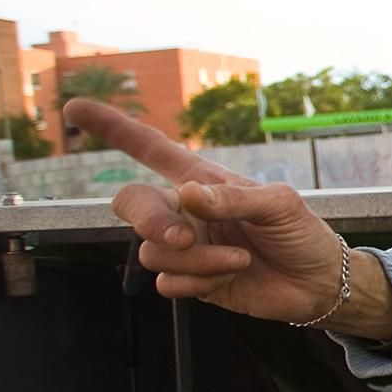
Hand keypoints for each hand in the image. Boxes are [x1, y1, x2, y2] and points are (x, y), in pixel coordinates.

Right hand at [66, 98, 358, 324]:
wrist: (317, 282)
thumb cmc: (300, 232)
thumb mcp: (279, 205)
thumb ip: (232, 199)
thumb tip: (186, 194)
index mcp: (202, 180)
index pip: (149, 149)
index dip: (113, 128)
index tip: (74, 108)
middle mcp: (185, 211)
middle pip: (130, 203)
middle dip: (149, 221)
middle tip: (184, 238)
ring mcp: (184, 247)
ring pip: (151, 251)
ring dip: (197, 259)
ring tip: (239, 258)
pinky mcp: (190, 281)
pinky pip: (166, 283)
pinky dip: (198, 282)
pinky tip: (230, 276)